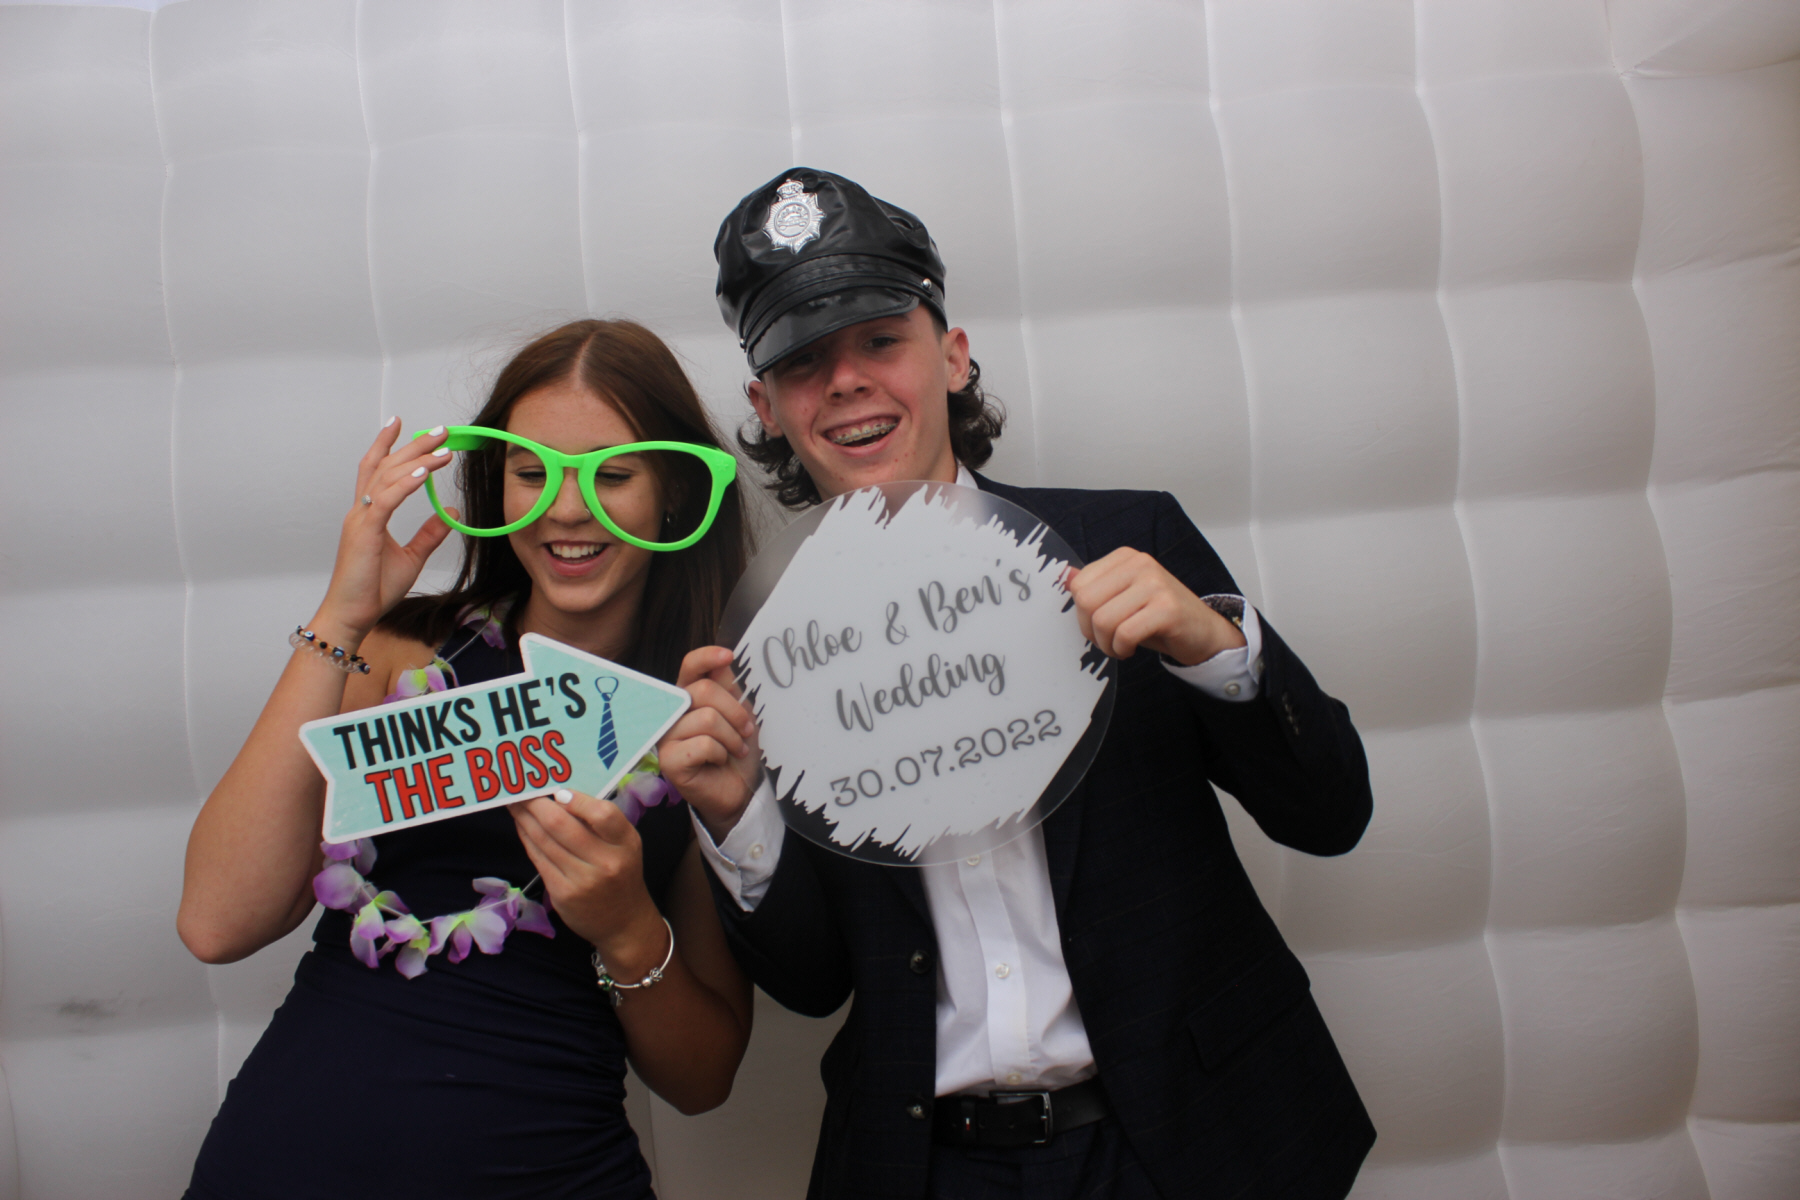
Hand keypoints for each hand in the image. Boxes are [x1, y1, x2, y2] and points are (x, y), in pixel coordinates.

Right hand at [310, 419, 457, 645]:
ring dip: (416, 459)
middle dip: (412, 445)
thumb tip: (451, 513)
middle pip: (385, 466)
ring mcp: (360, 520)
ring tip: (443, 447)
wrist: (353, 615)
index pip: (376, 470)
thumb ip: (430, 534)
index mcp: (368, 514)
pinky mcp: (365, 533)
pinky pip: (386, 500)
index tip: (401, 423)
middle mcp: (361, 511)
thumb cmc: (374, 589)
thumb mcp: (412, 557)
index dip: (387, 445)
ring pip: (387, 477)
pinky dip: (405, 484)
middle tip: (439, 430)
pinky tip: (424, 472)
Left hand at [511, 790, 666, 973]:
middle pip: (562, 825)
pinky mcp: (562, 894)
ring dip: (525, 818)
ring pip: (544, 840)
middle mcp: (606, 862)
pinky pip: (539, 859)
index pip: (602, 814)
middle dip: (536, 804)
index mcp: (625, 843)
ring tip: (515, 804)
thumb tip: (559, 793)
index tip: (557, 789)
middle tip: (521, 789)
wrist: (623, 922)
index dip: (576, 799)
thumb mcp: (623, 845)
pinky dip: (527, 838)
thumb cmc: (620, 873)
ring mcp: (582, 880)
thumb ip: (599, 823)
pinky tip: (522, 826)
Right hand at [658, 647, 761, 841]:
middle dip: (735, 711)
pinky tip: (719, 761)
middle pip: (702, 691)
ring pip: (707, 719)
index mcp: (688, 695)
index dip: (706, 657)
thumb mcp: (738, 713)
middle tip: (746, 731)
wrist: (740, 789)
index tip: (728, 656)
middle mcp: (672, 712)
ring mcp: (667, 736)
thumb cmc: (737, 749)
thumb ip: (727, 687)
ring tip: (736, 749)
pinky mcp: (669, 761)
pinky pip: (702, 744)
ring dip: (731, 737)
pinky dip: (720, 753)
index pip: (689, 666)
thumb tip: (723, 658)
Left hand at [1065, 548, 1244, 664]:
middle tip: (1106, 641)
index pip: (1079, 584)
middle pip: (1087, 601)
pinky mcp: (1167, 608)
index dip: (1081, 614)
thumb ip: (1095, 586)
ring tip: (1119, 647)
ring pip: (1104, 620)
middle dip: (1090, 631)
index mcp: (1125, 557)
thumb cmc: (1158, 617)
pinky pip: (1125, 634)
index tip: (1097, 626)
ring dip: (1107, 644)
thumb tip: (1063, 575)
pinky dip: (1121, 649)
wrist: (1202, 632)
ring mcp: (1155, 583)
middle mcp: (1140, 563)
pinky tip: (1130, 650)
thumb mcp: (1123, 598)